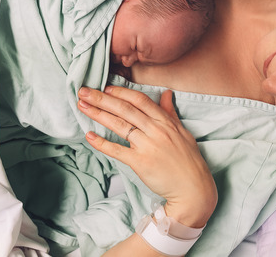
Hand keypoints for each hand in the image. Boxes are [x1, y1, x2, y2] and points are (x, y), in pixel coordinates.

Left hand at [77, 86, 216, 227]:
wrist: (193, 188)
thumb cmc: (188, 161)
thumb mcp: (182, 131)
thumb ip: (170, 112)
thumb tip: (166, 93)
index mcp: (165, 121)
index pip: (139, 100)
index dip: (121, 92)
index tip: (106, 88)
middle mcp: (155, 130)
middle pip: (125, 109)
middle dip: (102, 98)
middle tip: (84, 91)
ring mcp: (147, 146)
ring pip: (119, 125)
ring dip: (98, 114)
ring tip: (82, 106)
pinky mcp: (140, 163)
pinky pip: (117, 150)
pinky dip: (102, 143)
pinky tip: (89, 136)